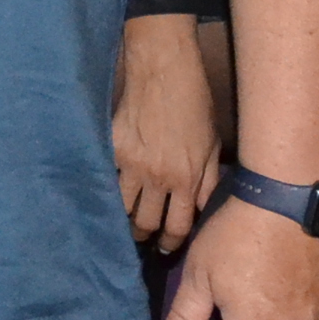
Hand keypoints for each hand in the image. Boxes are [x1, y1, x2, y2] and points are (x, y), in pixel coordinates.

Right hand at [112, 14, 221, 254]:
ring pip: (122, 207)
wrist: (164, 71)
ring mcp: (130, 164)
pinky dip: (107, 189)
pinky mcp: (111, 149)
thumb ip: (208, 181)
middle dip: (145, 235)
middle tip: (143, 237)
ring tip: (124, 219)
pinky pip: (106, 179)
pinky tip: (107, 192)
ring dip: (124, 217)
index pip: (178, 227)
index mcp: (186, 178)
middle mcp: (157, 178)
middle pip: (146, 223)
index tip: (165, 247)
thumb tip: (201, 210)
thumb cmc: (195, 104)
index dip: (171, 242)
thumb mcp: (212, 144)